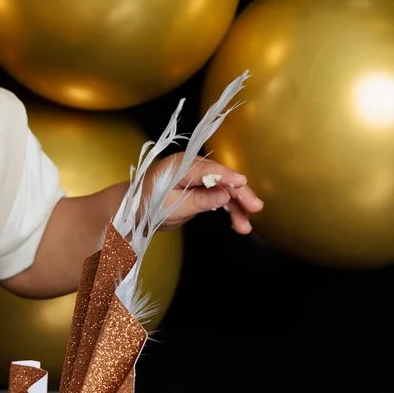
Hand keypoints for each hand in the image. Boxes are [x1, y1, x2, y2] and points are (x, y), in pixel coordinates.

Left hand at [147, 153, 262, 234]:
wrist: (138, 209)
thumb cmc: (150, 205)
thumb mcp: (173, 207)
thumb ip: (200, 200)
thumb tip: (224, 196)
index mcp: (181, 165)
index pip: (208, 169)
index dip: (227, 176)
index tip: (242, 183)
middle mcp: (193, 166)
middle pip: (222, 177)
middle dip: (240, 193)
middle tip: (255, 207)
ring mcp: (199, 175)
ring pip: (225, 188)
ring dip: (237, 206)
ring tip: (245, 227)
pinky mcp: (202, 185)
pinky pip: (220, 195)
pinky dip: (230, 208)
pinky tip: (239, 222)